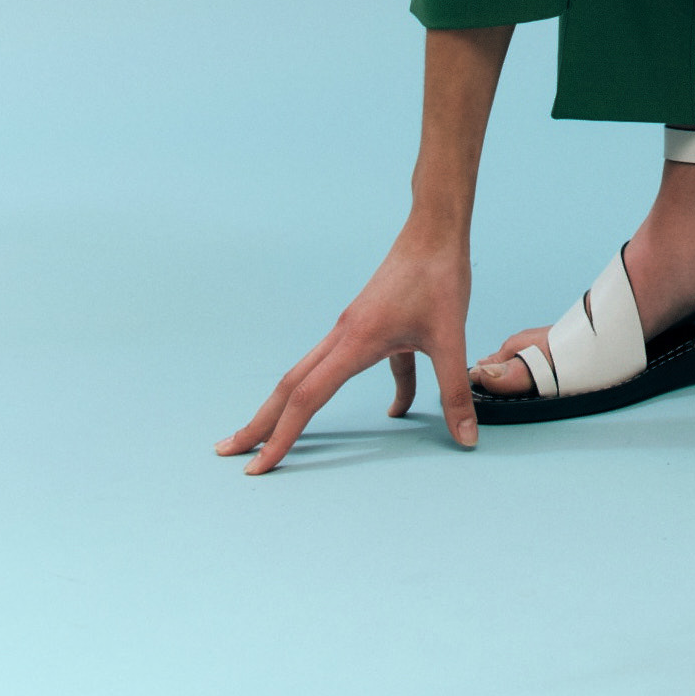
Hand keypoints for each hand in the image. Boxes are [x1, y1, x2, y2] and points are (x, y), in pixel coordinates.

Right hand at [215, 222, 477, 474]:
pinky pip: (354, 364)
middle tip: (228, 451)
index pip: (307, 398)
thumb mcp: (451, 337)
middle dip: (260, 422)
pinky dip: (365, 389)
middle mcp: (343, 335)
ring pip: (311, 374)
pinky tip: (394, 410)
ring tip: (273, 433)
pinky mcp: (370, 324)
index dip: (281, 436)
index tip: (257, 466)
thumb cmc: (439, 275)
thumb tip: (466, 439)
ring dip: (291, 406)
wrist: (435, 229)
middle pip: (290, 386)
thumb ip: (454, 391)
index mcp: (355, 341)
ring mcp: (352, 328)